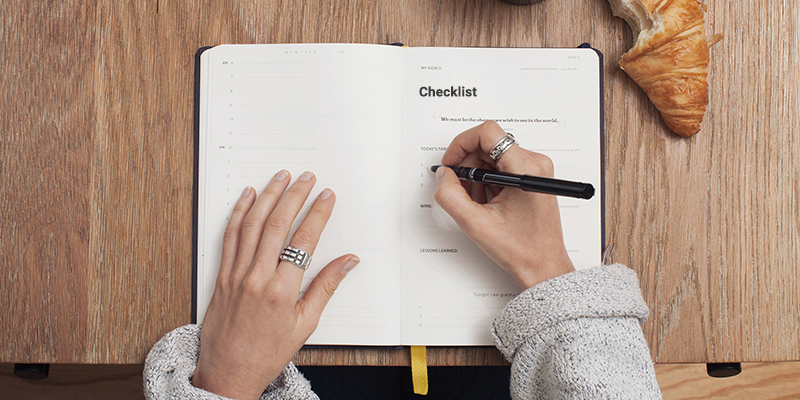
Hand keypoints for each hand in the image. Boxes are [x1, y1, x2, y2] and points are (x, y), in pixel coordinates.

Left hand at [192, 170, 359, 399]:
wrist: (228, 372)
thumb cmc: (268, 352)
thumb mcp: (305, 324)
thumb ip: (326, 287)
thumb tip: (348, 261)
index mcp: (282, 291)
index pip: (304, 241)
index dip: (317, 214)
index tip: (327, 196)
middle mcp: (257, 278)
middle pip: (277, 225)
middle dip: (294, 196)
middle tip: (307, 178)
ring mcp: (236, 274)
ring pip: (252, 225)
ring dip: (268, 196)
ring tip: (281, 177)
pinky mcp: (221, 275)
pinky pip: (230, 236)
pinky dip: (239, 213)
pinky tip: (248, 196)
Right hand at [434, 121, 574, 288]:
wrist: (542, 266)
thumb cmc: (522, 249)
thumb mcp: (476, 224)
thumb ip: (451, 196)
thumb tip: (444, 176)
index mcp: (526, 169)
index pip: (488, 133)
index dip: (462, 144)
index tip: (452, 162)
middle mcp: (535, 164)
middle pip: (489, 144)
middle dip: (468, 164)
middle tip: (460, 188)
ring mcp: (534, 170)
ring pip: (493, 156)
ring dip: (477, 175)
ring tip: (476, 202)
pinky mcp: (531, 177)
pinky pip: (501, 167)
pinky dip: (487, 182)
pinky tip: (486, 203)